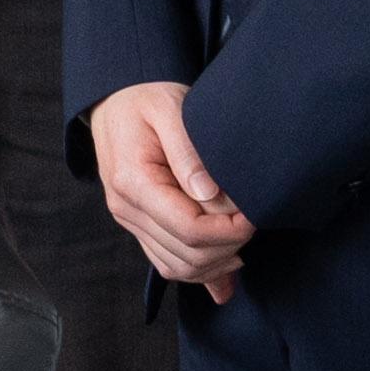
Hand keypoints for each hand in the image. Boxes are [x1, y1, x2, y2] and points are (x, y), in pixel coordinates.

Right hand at [89, 81, 254, 292]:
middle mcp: (125, 207)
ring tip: (242, 237)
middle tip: (254, 221)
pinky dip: (199, 270)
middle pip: (187, 255)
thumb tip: (210, 194)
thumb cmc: (146, 100)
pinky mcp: (136, 225)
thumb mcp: (170, 108)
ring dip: (216, 263)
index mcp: (133, 181)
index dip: (230, 231)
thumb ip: (188, 151)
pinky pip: (167, 263)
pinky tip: (226, 262)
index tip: (255, 214)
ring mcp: (128, 220)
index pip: (189, 229)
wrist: (114, 102)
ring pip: (177, 267)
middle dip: (229, 247)